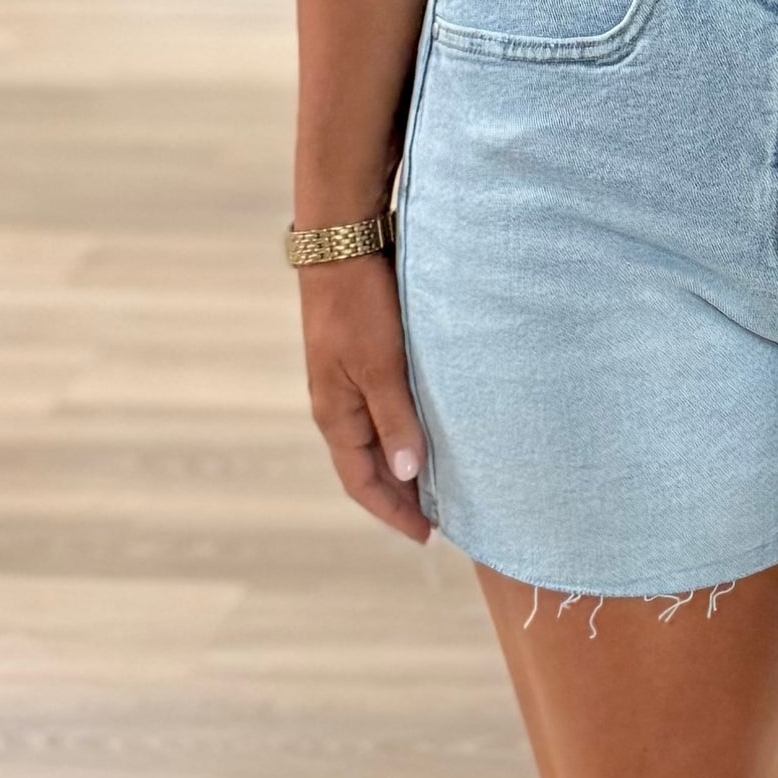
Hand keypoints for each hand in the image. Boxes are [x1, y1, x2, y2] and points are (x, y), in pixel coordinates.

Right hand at [300, 255, 431, 543]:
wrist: (343, 243)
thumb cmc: (359, 304)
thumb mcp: (381, 366)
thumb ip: (396, 419)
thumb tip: (407, 473)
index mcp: (335, 414)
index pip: (361, 482)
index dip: (392, 511)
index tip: (427, 535)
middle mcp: (339, 403)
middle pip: (370, 464)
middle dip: (401, 494)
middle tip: (441, 515)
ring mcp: (350, 380)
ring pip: (379, 436)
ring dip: (405, 462)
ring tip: (442, 480)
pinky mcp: (366, 356)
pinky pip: (386, 408)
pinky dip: (407, 428)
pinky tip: (434, 427)